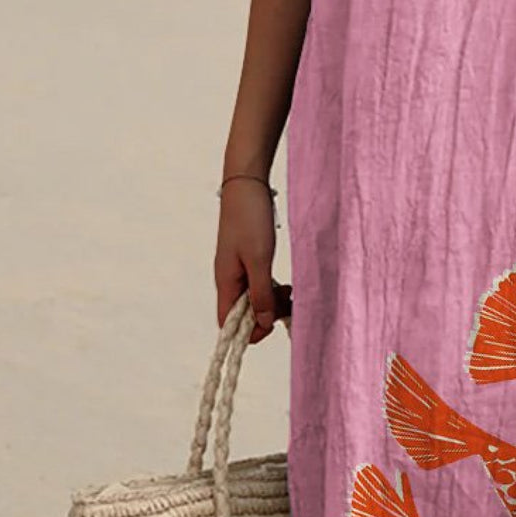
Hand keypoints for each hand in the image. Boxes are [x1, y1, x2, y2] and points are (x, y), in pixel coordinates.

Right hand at [214, 177, 291, 344]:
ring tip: (290, 292)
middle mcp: (229, 279)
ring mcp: (239, 269)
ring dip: (272, 301)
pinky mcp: (249, 259)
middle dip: (266, 315)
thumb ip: (261, 293)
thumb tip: (262, 323)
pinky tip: (286, 284)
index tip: (273, 326)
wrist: (247, 184)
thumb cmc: (250, 219)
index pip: (228, 323)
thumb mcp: (259, 260)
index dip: (248, 332)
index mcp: (225, 282)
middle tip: (289, 304)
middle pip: (244, 314)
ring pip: (254, 299)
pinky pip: (259, 284)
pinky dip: (273, 288)